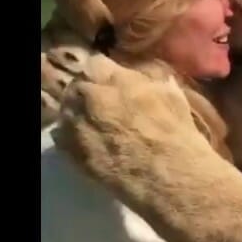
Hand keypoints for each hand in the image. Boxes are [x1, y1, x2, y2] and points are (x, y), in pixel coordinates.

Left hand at [54, 53, 206, 189]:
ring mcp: (80, 125)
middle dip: (88, 93)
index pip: (96, 63)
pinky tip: (88, 144)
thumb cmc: (179, 137)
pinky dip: (71, 136)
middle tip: (101, 106)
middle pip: (78, 86)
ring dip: (78, 114)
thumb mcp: (174, 98)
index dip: (103, 73)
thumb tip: (147, 81)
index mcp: (119, 80)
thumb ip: (153, 84)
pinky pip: (62, 135)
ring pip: (67, 110)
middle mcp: (94, 98)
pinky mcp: (73, 151)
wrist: (170, 178)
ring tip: (94, 127)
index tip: (110, 82)